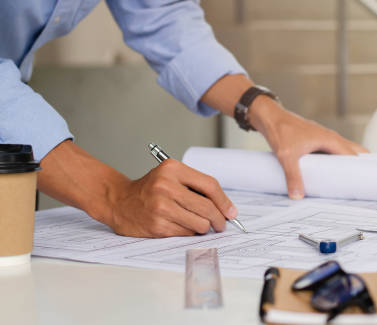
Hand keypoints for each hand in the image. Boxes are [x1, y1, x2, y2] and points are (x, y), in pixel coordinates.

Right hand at [107, 159, 237, 236]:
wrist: (119, 201)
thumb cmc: (150, 189)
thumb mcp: (171, 176)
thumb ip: (196, 186)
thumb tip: (226, 208)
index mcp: (172, 169)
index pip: (210, 185)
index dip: (224, 201)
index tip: (231, 212)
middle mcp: (166, 186)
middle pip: (207, 207)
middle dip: (219, 219)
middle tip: (222, 225)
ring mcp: (160, 207)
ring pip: (199, 223)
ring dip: (204, 228)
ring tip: (200, 225)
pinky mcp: (157, 226)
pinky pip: (186, 233)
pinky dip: (190, 232)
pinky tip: (183, 226)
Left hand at [249, 96, 368, 198]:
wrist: (270, 117)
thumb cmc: (281, 130)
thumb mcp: (286, 156)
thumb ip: (293, 177)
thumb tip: (297, 195)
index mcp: (330, 139)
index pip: (354, 155)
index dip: (361, 167)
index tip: (369, 179)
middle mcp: (331, 137)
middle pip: (354, 152)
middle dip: (359, 165)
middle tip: (363, 183)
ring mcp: (324, 138)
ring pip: (343, 151)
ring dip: (347, 163)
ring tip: (350, 181)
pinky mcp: (317, 140)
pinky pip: (333, 151)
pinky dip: (336, 160)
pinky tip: (330, 172)